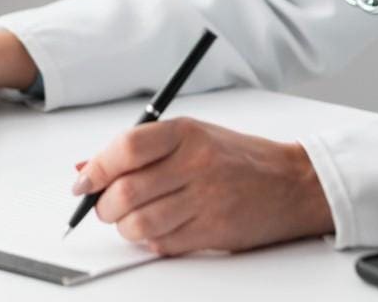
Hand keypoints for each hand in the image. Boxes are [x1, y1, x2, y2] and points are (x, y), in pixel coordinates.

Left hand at [73, 116, 333, 254]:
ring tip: (132, 218)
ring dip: (125, 226)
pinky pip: (162, 244)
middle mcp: (195, 164)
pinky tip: (160, 227)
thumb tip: (87, 167)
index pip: (126, 149)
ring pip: (139, 223)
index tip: (84, 182)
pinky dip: (150, 241)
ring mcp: (205, 200)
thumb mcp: (192, 135)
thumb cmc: (239, 157)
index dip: (96, 168)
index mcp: (186, 133)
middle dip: (104, 205)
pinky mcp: (212, 232)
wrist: (293, 183)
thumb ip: (140, 149)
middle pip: (126, 191)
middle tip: (106, 205)